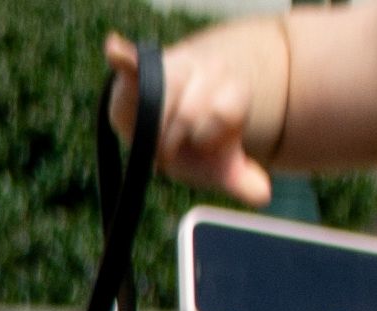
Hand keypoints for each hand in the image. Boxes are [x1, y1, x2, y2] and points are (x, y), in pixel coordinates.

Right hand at [114, 24, 281, 204]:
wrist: (175, 109)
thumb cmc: (192, 140)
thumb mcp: (216, 162)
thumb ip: (237, 177)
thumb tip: (263, 194)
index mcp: (234, 92)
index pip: (223, 113)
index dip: (206, 137)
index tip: (198, 145)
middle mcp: (210, 70)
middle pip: (189, 113)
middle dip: (172, 141)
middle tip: (167, 147)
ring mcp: (177, 65)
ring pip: (160, 102)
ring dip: (151, 128)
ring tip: (149, 133)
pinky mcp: (140, 68)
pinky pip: (133, 62)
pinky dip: (124, 57)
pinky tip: (114, 50)